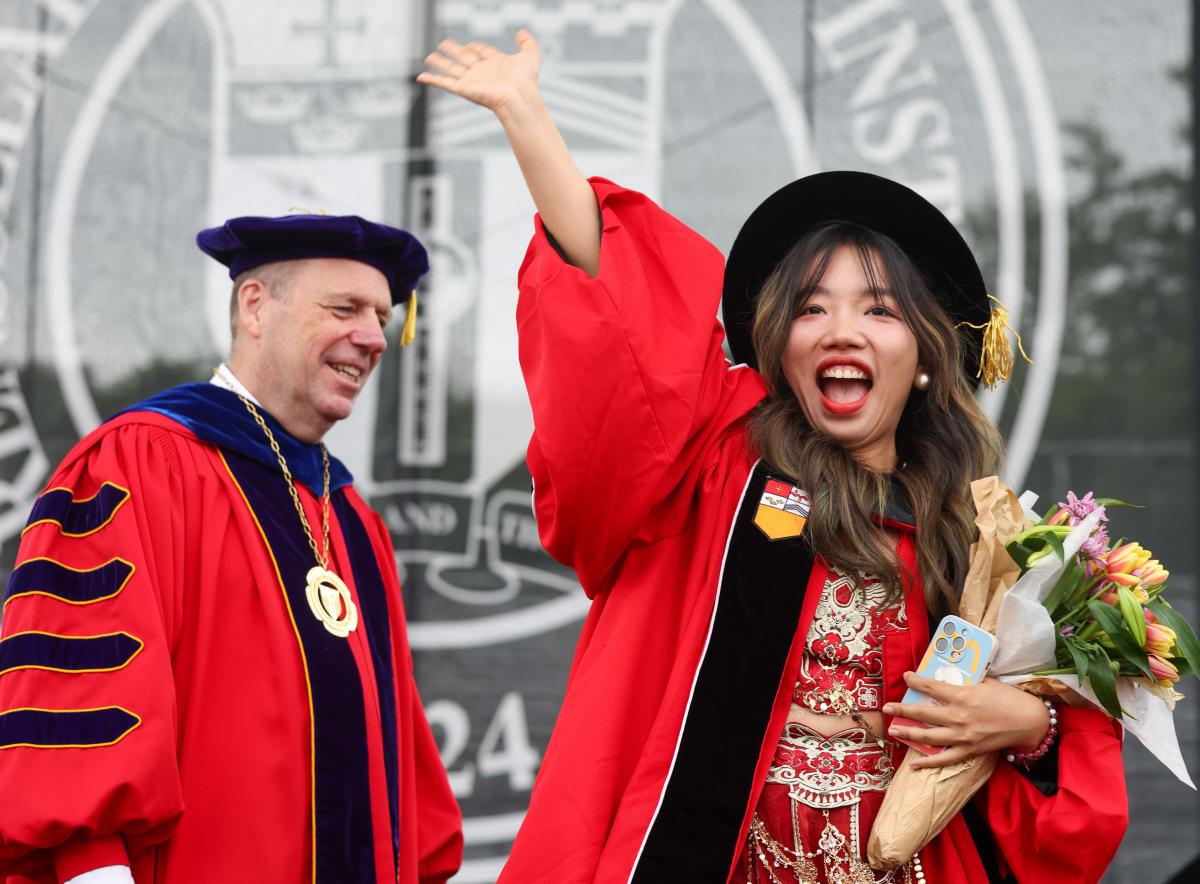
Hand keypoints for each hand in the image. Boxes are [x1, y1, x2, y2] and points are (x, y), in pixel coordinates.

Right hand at [417, 30, 542, 115]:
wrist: (518, 96)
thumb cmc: (526, 79)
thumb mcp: (530, 54)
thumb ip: (527, 42)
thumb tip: (521, 31)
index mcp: (495, 64)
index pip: (482, 52)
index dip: (477, 47)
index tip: (471, 44)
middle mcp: (482, 73)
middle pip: (464, 58)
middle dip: (454, 51)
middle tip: (444, 43)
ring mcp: (471, 81)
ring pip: (451, 69)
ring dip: (440, 62)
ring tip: (429, 56)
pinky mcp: (463, 88)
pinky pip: (443, 83)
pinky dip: (431, 79)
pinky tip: (421, 76)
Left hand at [883, 672, 1050, 769]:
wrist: (1029, 722)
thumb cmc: (1009, 698)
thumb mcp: (986, 682)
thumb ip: (966, 681)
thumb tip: (949, 676)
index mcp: (963, 695)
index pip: (931, 686)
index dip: (915, 681)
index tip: (906, 677)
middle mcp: (959, 716)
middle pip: (922, 713)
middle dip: (902, 710)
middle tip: (886, 707)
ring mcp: (963, 736)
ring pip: (928, 736)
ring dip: (908, 733)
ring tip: (893, 730)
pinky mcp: (969, 751)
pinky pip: (944, 759)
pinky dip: (928, 762)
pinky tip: (913, 764)